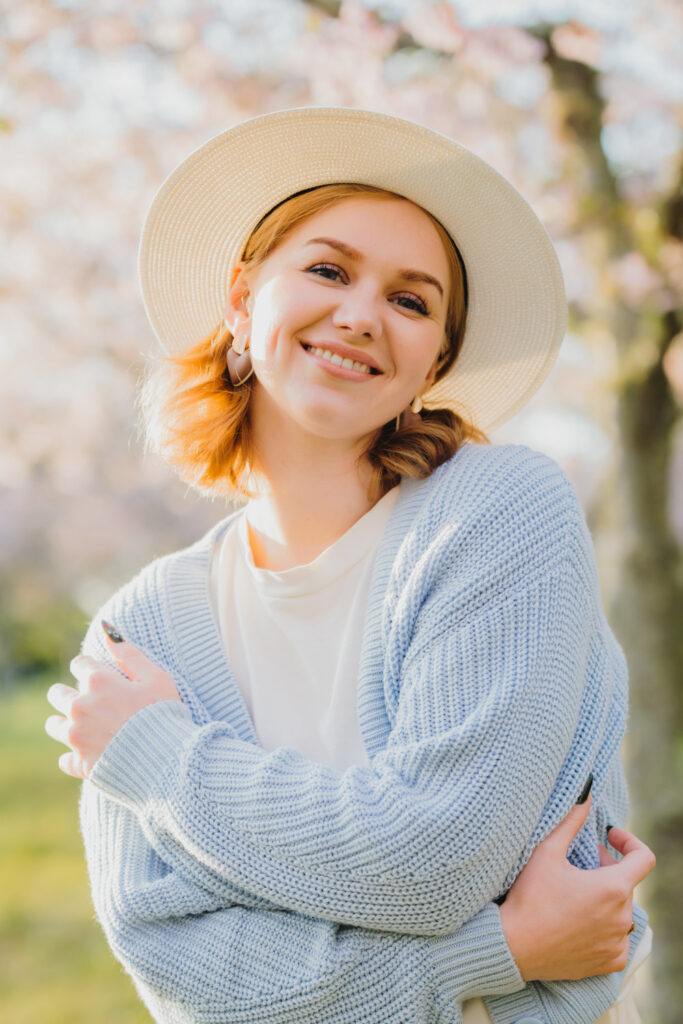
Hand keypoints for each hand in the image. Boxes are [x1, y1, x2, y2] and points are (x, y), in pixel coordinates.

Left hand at [45, 620, 181, 779]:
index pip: (79, 664)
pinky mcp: (79, 763)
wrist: (167, 761)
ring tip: (86, 727)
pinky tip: (91, 753)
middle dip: (69, 693)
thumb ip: (129, 653)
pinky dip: (75, 756)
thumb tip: (107, 628)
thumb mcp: (156, 677)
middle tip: (91, 701)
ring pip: (54, 725)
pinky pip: (65, 759)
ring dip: (64, 723)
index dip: (89, 668)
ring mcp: (77, 736)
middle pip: (57, 693)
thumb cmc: (165, 715)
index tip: (100, 675)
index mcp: (98, 682)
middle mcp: (80, 706)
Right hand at [499, 792, 655, 981]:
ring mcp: (617, 942)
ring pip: (620, 911)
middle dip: (606, 869)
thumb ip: (571, 820)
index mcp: (613, 888)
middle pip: (625, 883)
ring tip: (576, 894)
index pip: (644, 858)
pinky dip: (604, 926)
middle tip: (579, 865)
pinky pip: (617, 938)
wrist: (514, 946)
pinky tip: (579, 921)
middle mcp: (623, 917)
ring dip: (604, 898)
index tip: (609, 838)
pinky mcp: (609, 962)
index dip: (629, 841)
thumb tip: (586, 793)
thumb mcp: (547, 852)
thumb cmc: (529, 897)